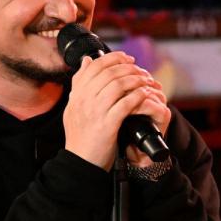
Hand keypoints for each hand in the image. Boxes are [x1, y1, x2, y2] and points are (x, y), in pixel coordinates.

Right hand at [63, 51, 165, 169]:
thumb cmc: (80, 136)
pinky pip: (126, 104)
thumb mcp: (74, 107)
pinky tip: (145, 94)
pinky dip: (137, 96)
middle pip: (109, 73)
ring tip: (146, 80)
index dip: (114, 58)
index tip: (128, 58)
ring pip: (118, 85)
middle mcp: (83, 100)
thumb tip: (86, 60)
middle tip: (141, 69)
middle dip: (129, 68)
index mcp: (76, 95)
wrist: (80, 162)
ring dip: (136, 80)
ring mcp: (95, 112)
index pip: (95, 66)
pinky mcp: (107, 125)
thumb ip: (80, 83)